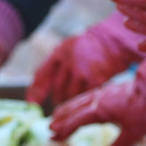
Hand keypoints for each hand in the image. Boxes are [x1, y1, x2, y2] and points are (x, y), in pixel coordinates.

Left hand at [27, 14, 143, 107]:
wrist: (114, 41)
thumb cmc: (88, 47)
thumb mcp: (67, 49)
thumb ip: (53, 66)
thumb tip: (35, 94)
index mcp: (60, 52)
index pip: (42, 75)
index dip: (36, 91)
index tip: (32, 103)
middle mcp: (70, 61)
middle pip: (57, 89)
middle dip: (57, 98)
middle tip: (59, 103)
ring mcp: (84, 71)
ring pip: (70, 95)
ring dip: (70, 102)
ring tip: (74, 102)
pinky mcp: (98, 79)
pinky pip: (85, 96)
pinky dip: (85, 100)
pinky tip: (88, 99)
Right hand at [49, 53, 145, 145]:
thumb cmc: (145, 111)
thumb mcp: (133, 132)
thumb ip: (117, 145)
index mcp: (101, 109)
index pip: (77, 120)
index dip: (65, 129)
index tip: (54, 136)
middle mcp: (98, 99)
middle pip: (74, 110)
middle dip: (61, 120)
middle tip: (49, 129)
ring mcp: (102, 93)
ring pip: (79, 101)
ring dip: (66, 109)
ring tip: (55, 116)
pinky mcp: (108, 90)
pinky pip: (86, 97)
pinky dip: (77, 103)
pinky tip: (76, 106)